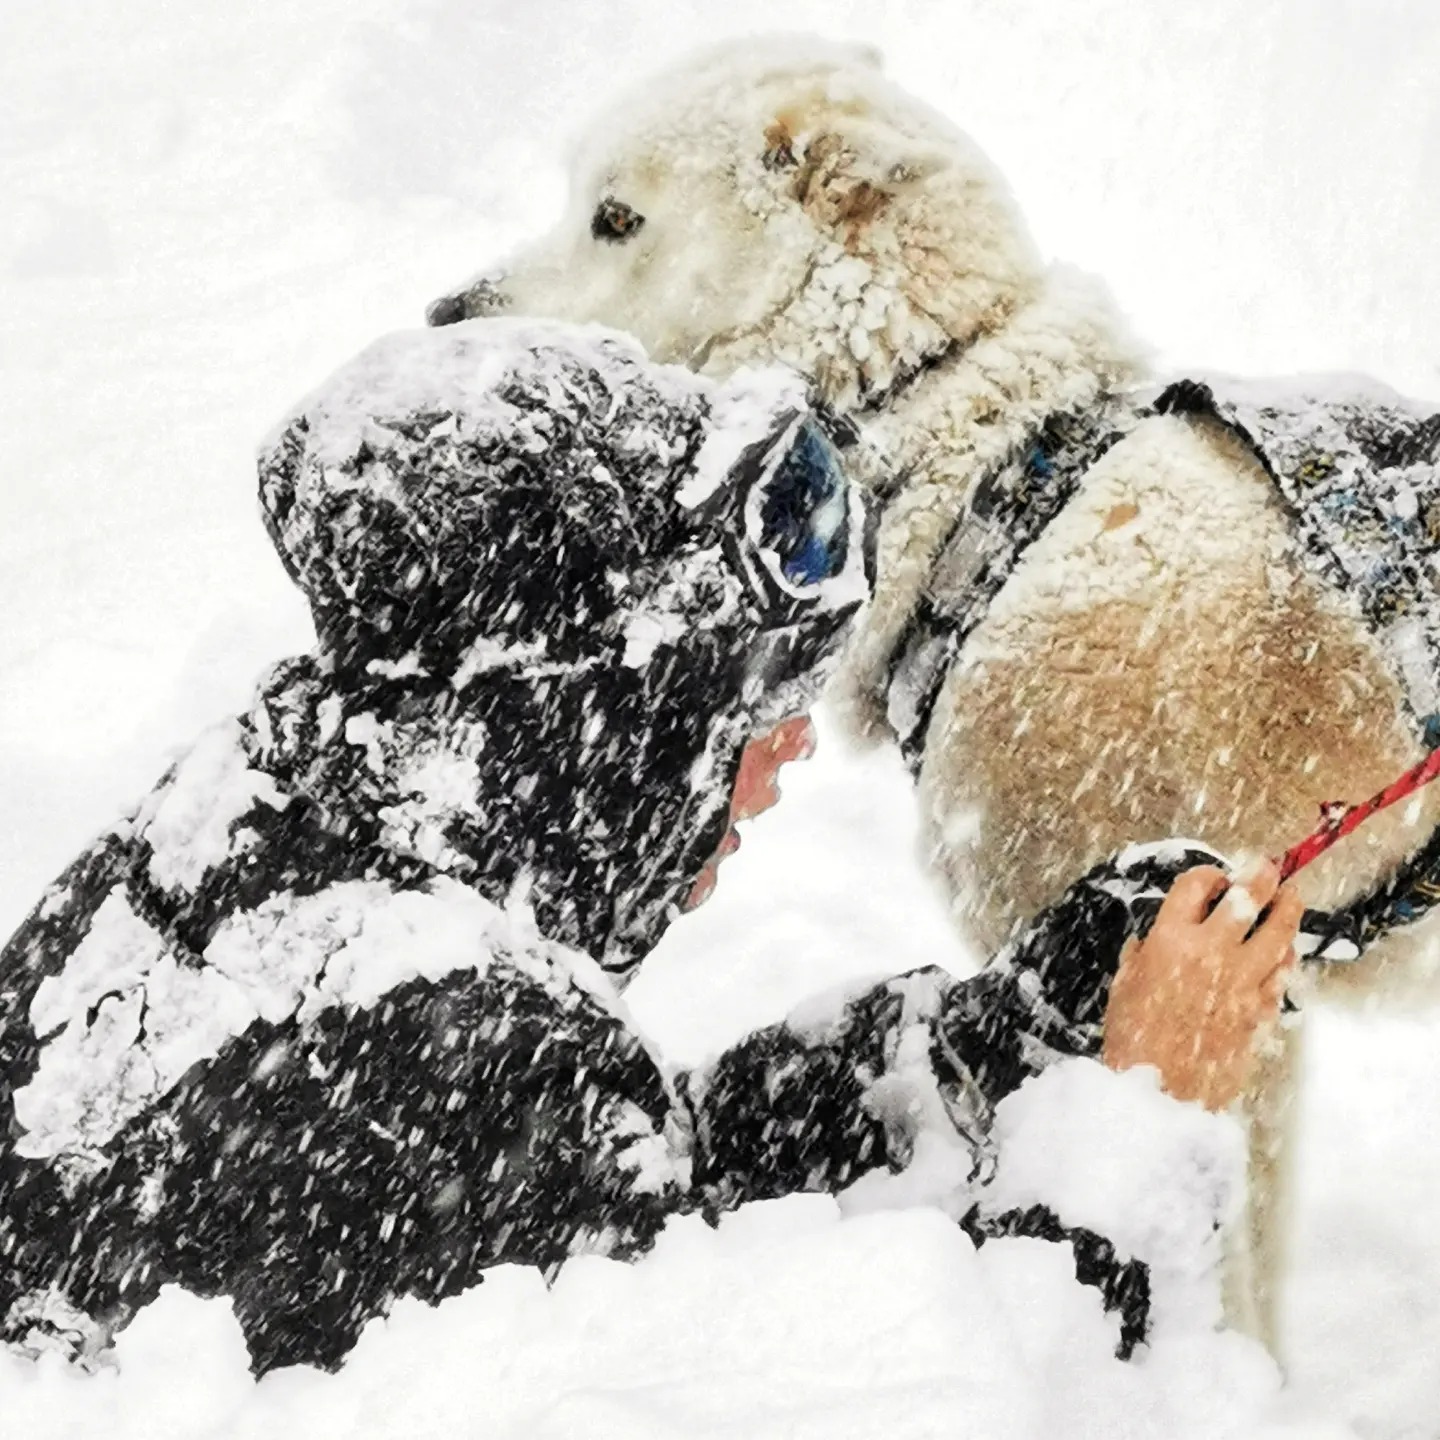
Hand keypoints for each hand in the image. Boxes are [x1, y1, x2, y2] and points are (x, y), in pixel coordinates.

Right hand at [1100, 860, 1301, 1111]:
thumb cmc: (1134, 1043)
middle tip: (1267, 869)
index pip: (1196, 886)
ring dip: (1288, 909)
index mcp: (1169, 940)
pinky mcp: (1260, 1008)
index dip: (1209, 875)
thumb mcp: (1123, 986)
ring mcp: (1242, 981)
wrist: (1162, 1091)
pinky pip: (1283, 973)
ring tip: (1291, 898)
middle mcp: (1210, 953)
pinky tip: (1284, 952)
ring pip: (1280, 931)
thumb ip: (1140, 956)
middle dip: (1261, 876)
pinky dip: (1286, 957)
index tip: (1215, 878)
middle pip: (1248, 896)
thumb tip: (1150, 941)